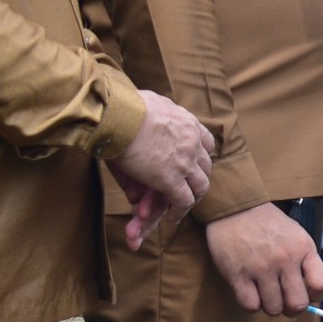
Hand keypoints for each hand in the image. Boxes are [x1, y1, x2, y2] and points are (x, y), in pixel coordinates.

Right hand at [107, 92, 214, 247]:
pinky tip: (171, 218)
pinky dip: (179, 212)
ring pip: (200, 186)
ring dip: (191, 197)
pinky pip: (184, 200)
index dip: (199, 156)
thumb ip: (155, 110)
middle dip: (196, 179)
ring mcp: (185, 161)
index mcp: (188, 122)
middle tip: (186, 189)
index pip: (205, 143)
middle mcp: (192, 141)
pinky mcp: (171, 179)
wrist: (117, 113)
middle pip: (204, 166)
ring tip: (181, 207)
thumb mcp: (148, 102)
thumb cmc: (123, 105)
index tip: (191, 164)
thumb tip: (152, 109)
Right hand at [205, 203, 322, 315]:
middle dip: (292, 309)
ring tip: (264, 293)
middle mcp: (285, 260)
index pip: (322, 283)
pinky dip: (251, 304)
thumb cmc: (268, 223)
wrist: (236, 208)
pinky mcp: (238, 275)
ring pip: (273, 309)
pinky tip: (250, 292)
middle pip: (297, 304)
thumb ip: (304, 260)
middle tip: (284, 301)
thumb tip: (309, 291)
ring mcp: (261, 269)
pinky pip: (250, 306)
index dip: (316, 295)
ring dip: (270, 306)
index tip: (307, 294)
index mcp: (303, 249)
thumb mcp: (296, 235)